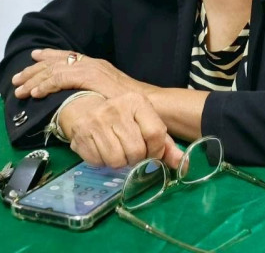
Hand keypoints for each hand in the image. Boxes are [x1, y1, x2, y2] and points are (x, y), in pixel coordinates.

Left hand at [12, 49, 154, 99]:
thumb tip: (82, 102)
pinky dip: (46, 85)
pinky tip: (36, 94)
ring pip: (54, 70)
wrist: (149, 105)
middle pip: (56, 62)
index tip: (34, 58)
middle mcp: (92, 64)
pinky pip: (61, 79)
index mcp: (96, 66)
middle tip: (17, 78)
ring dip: (35, 79)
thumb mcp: (111, 96)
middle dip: (34, 70)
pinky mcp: (89, 79)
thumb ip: (96, 95)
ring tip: (20, 89)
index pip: (68, 57)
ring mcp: (91, 70)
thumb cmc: (133, 106)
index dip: (49, 56)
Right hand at [62, 92, 182, 168]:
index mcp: (136, 101)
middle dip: (136, 158)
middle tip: (131, 152)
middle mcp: (116, 108)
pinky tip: (101, 149)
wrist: (83, 107)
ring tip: (117, 150)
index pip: (156, 133)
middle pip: (136, 151)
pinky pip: (99, 162)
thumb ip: (164, 143)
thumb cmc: (121, 118)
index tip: (151, 152)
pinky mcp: (82, 134)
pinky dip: (102, 162)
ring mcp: (97, 120)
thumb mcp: (144, 122)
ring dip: (119, 162)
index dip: (156, 151)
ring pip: (117, 160)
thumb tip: (182, 164)